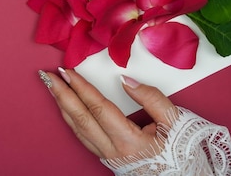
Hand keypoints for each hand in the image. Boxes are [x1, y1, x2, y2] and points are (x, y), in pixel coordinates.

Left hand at [38, 68, 174, 159]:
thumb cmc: (182, 151)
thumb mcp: (174, 121)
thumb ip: (151, 98)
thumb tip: (126, 81)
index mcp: (129, 141)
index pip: (98, 107)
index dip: (81, 88)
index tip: (68, 71)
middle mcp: (113, 151)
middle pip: (81, 118)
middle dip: (62, 95)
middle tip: (49, 76)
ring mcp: (108, 156)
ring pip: (78, 129)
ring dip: (63, 106)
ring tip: (53, 87)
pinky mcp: (107, 158)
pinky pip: (83, 137)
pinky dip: (71, 119)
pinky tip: (66, 108)